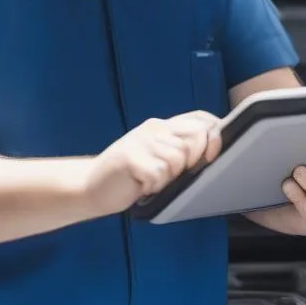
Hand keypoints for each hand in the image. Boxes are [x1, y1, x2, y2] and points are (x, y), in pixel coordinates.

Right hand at [81, 111, 223, 217]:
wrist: (91, 186)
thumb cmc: (130, 177)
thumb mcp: (157, 157)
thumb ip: (180, 150)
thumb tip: (214, 151)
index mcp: (162, 126)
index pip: (200, 118)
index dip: (215, 133)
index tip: (212, 156)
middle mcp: (153, 128)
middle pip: (196, 137)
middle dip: (193, 160)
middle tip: (173, 175)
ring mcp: (140, 141)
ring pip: (179, 159)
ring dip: (169, 178)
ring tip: (151, 181)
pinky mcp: (130, 157)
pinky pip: (159, 174)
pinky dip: (154, 186)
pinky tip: (142, 186)